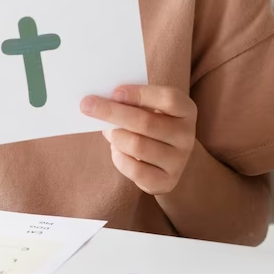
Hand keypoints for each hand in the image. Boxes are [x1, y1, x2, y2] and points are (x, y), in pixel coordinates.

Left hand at [80, 85, 197, 195]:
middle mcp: (186, 136)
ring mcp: (178, 161)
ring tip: (108, 130)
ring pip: (137, 146)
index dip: (140, 94)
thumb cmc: (152, 123)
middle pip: (146, 122)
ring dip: (115, 136)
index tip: (114, 92)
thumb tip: (99, 101)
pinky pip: (134, 169)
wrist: (168, 157)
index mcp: (186, 110)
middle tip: (87, 105)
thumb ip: (132, 101)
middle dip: (112, 112)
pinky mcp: (166, 181)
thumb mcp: (150, 107)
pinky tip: (116, 149)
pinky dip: (118, 157)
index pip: (168, 99)